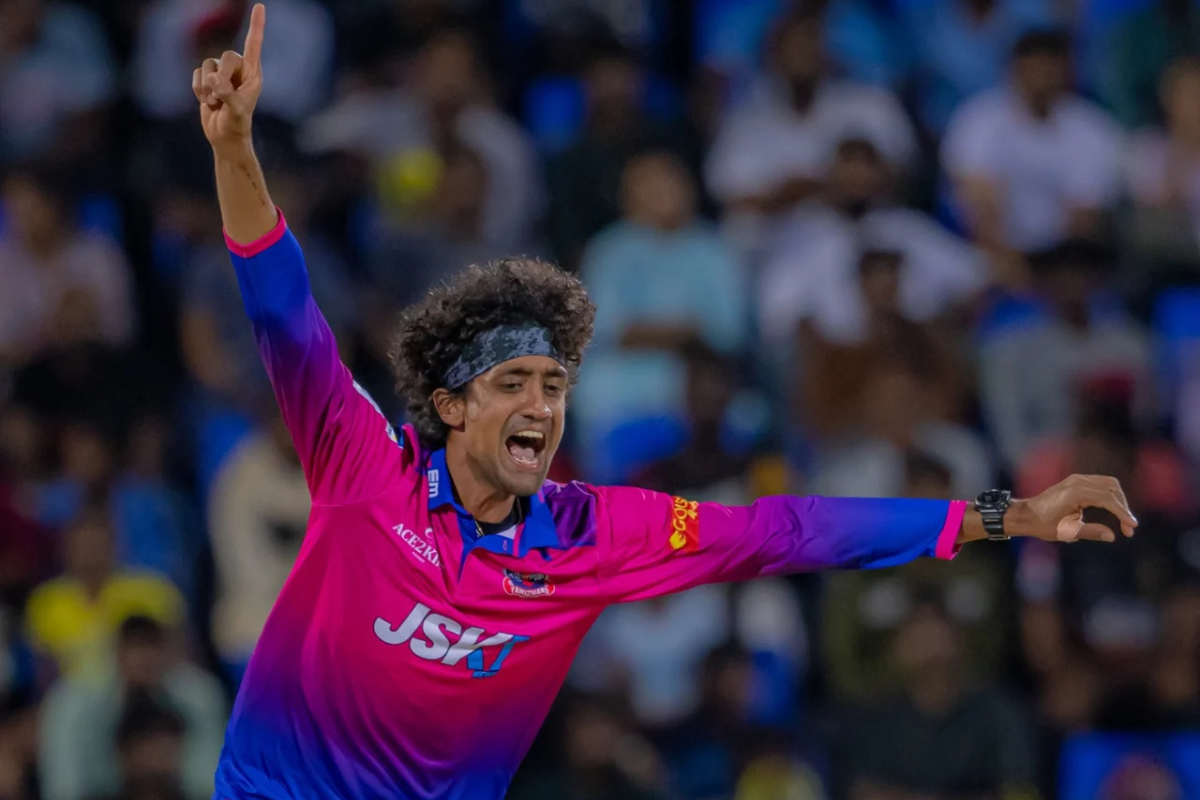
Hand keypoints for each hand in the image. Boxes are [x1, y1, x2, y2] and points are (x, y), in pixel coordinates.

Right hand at [193, 3, 264, 148]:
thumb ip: (228, 95)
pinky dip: (198, 89)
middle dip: (220, 78)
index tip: (261, 6)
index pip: (254, 45)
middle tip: (220, 97)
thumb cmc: (236, 125)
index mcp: (253, 74)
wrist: (225, 137)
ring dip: (207, 87)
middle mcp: (239, 71)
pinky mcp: (207, 80)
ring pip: (207, 64)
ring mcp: (222, 74)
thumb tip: (215, 81)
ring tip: (215, 103)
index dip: (256, 26)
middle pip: (225, 56)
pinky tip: (206, 102)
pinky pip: (196, 73)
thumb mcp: (236, 112)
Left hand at [1011, 474, 1137, 542]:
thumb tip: (1111, 535)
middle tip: (1128, 528)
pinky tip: (1113, 511)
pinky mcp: (1076, 482)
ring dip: (1118, 501)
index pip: (1107, 499)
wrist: (1026, 515)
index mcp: (1075, 492)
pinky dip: (1110, 496)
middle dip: (1123, 506)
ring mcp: (1077, 479)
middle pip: (1112, 488)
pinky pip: (1100, 485)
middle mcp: (1078, 481)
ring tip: (1123, 521)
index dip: (1122, 513)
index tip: (1132, 527)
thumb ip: (1090, 532)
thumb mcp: (1067, 531)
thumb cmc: (1043, 524)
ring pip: (1108, 484)